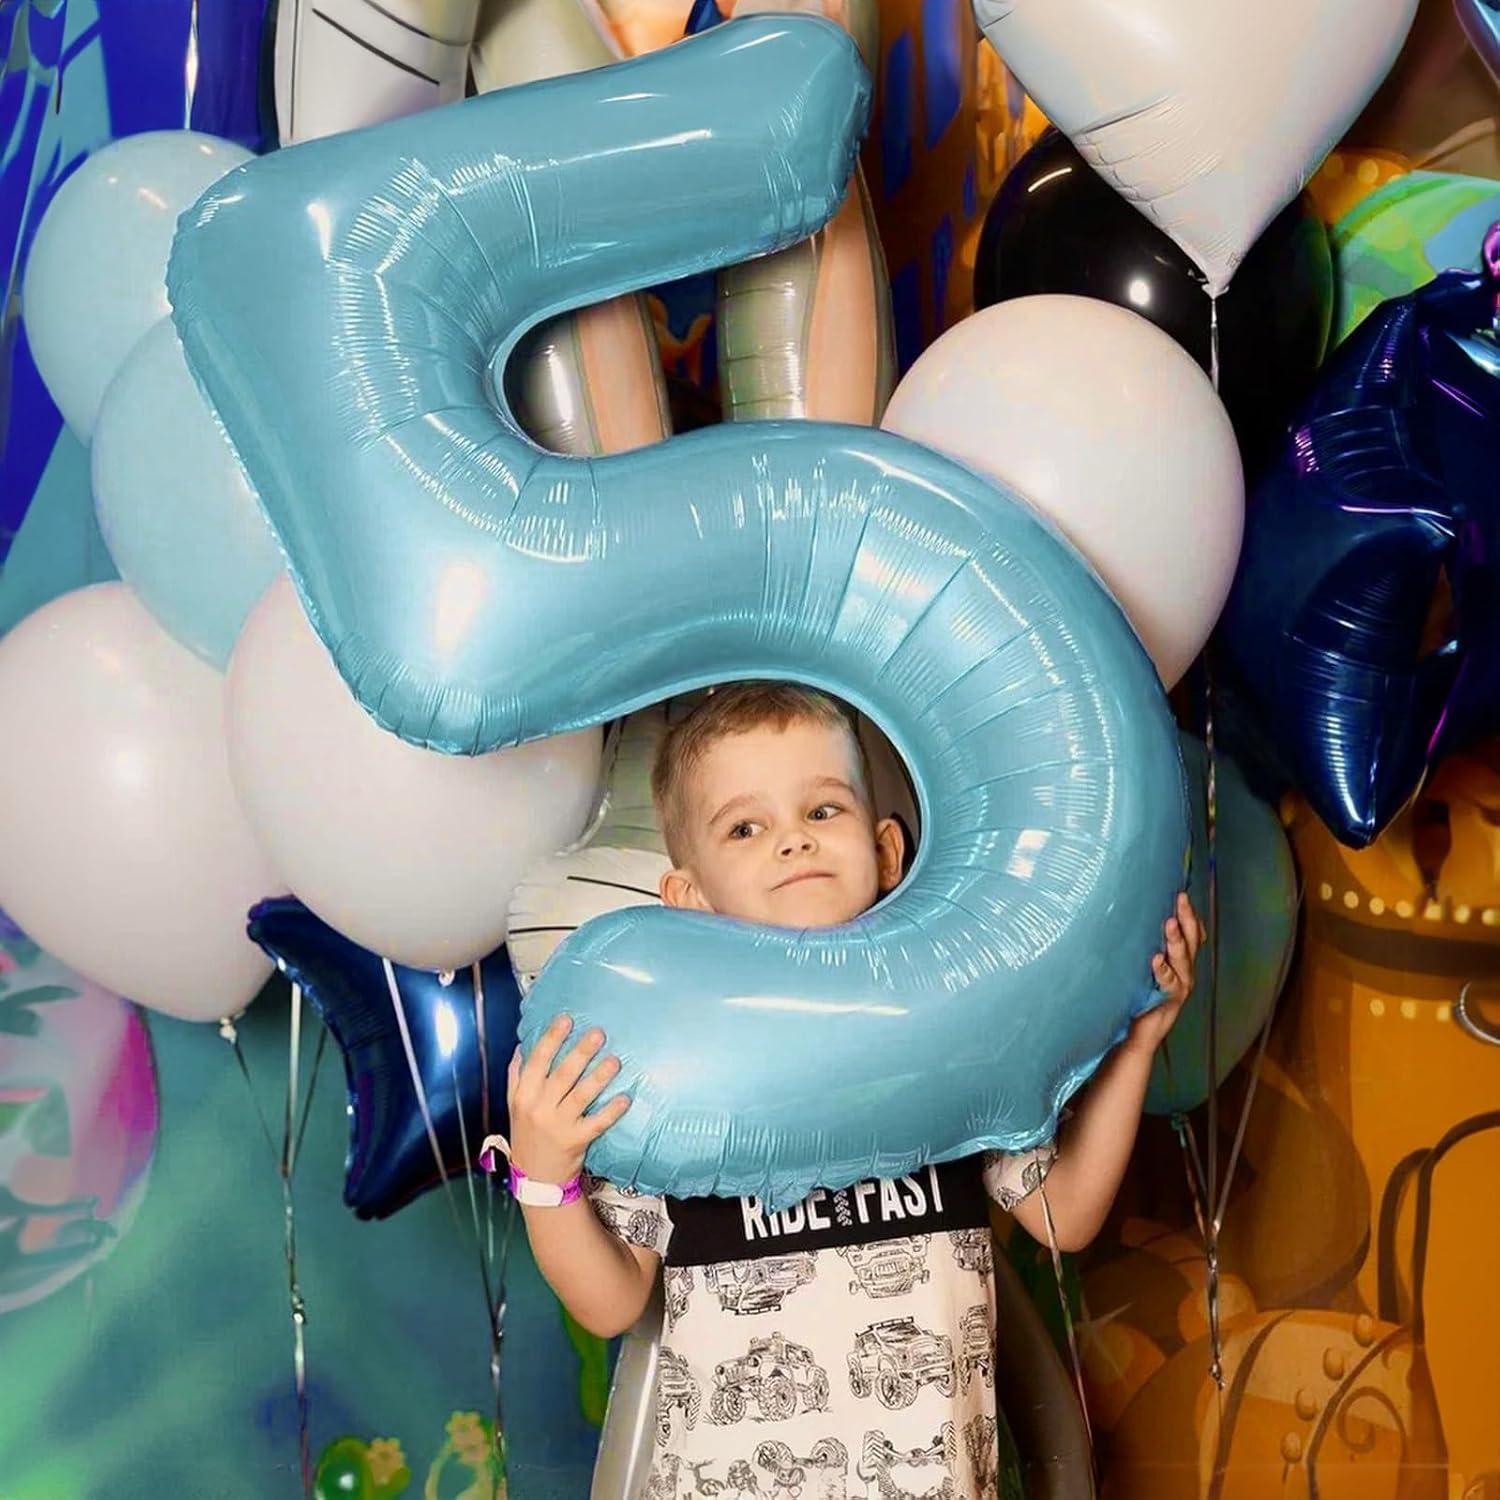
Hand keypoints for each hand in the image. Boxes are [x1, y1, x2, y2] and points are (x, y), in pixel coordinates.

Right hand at [506, 1015, 630, 1184]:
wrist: (536, 1179)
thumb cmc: (527, 1135)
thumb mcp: (514, 1105)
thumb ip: (517, 1076)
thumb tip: (523, 1045)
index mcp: (523, 1095)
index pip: (537, 1062)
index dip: (551, 1039)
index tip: (566, 1019)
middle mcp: (539, 1108)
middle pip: (562, 1075)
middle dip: (581, 1052)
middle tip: (598, 1033)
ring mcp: (558, 1126)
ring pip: (580, 1096)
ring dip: (599, 1077)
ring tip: (614, 1060)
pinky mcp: (576, 1142)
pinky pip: (597, 1123)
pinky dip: (611, 1111)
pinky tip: (626, 1098)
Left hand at [1126, 892, 1203, 1054]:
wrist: (1139, 1032)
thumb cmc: (1139, 994)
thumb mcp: (1144, 965)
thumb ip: (1145, 945)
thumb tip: (1127, 914)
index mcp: (1180, 960)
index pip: (1193, 933)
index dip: (1190, 915)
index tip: (1182, 894)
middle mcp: (1185, 971)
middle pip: (1191, 940)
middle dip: (1187, 918)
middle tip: (1180, 899)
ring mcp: (1180, 986)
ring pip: (1183, 960)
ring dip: (1177, 940)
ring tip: (1170, 924)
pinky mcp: (1170, 1000)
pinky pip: (1169, 983)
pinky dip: (1162, 970)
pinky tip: (1156, 959)